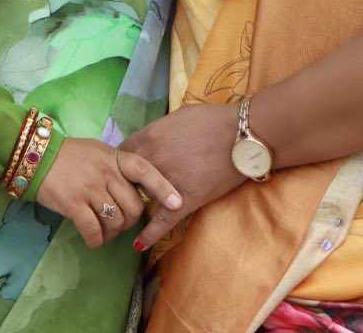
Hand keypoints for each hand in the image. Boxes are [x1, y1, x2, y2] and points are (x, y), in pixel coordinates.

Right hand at [33, 137, 181, 248]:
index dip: (163, 187)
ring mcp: (89, 189)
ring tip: (106, 230)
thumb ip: (119, 167)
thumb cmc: (72, 155)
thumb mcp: (100, 152)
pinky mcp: (73, 204)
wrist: (37, 156)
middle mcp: (105, 173)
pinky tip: (94, 239)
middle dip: (131, 220)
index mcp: (115, 158)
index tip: (177, 202)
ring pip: (116, 220)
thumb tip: (138, 188)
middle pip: (133, 206)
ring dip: (114, 232)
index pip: (144, 171)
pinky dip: (97, 239)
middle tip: (121, 221)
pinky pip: (93, 230)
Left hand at [120, 102, 246, 250]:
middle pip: (124, 177)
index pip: (122, 152)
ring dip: (132, 205)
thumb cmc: (212, 120)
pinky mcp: (186, 200)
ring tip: (125, 214)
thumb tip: (149, 140)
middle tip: (120, 192)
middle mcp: (152, 161)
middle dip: (121, 184)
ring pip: (139, 199)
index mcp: (149, 137)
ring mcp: (167, 183)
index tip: (121, 168)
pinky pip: (163, 221)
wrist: (242, 136)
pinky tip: (138, 245)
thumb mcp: (177, 117)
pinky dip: (149, 234)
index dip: (120, 161)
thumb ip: (158, 130)